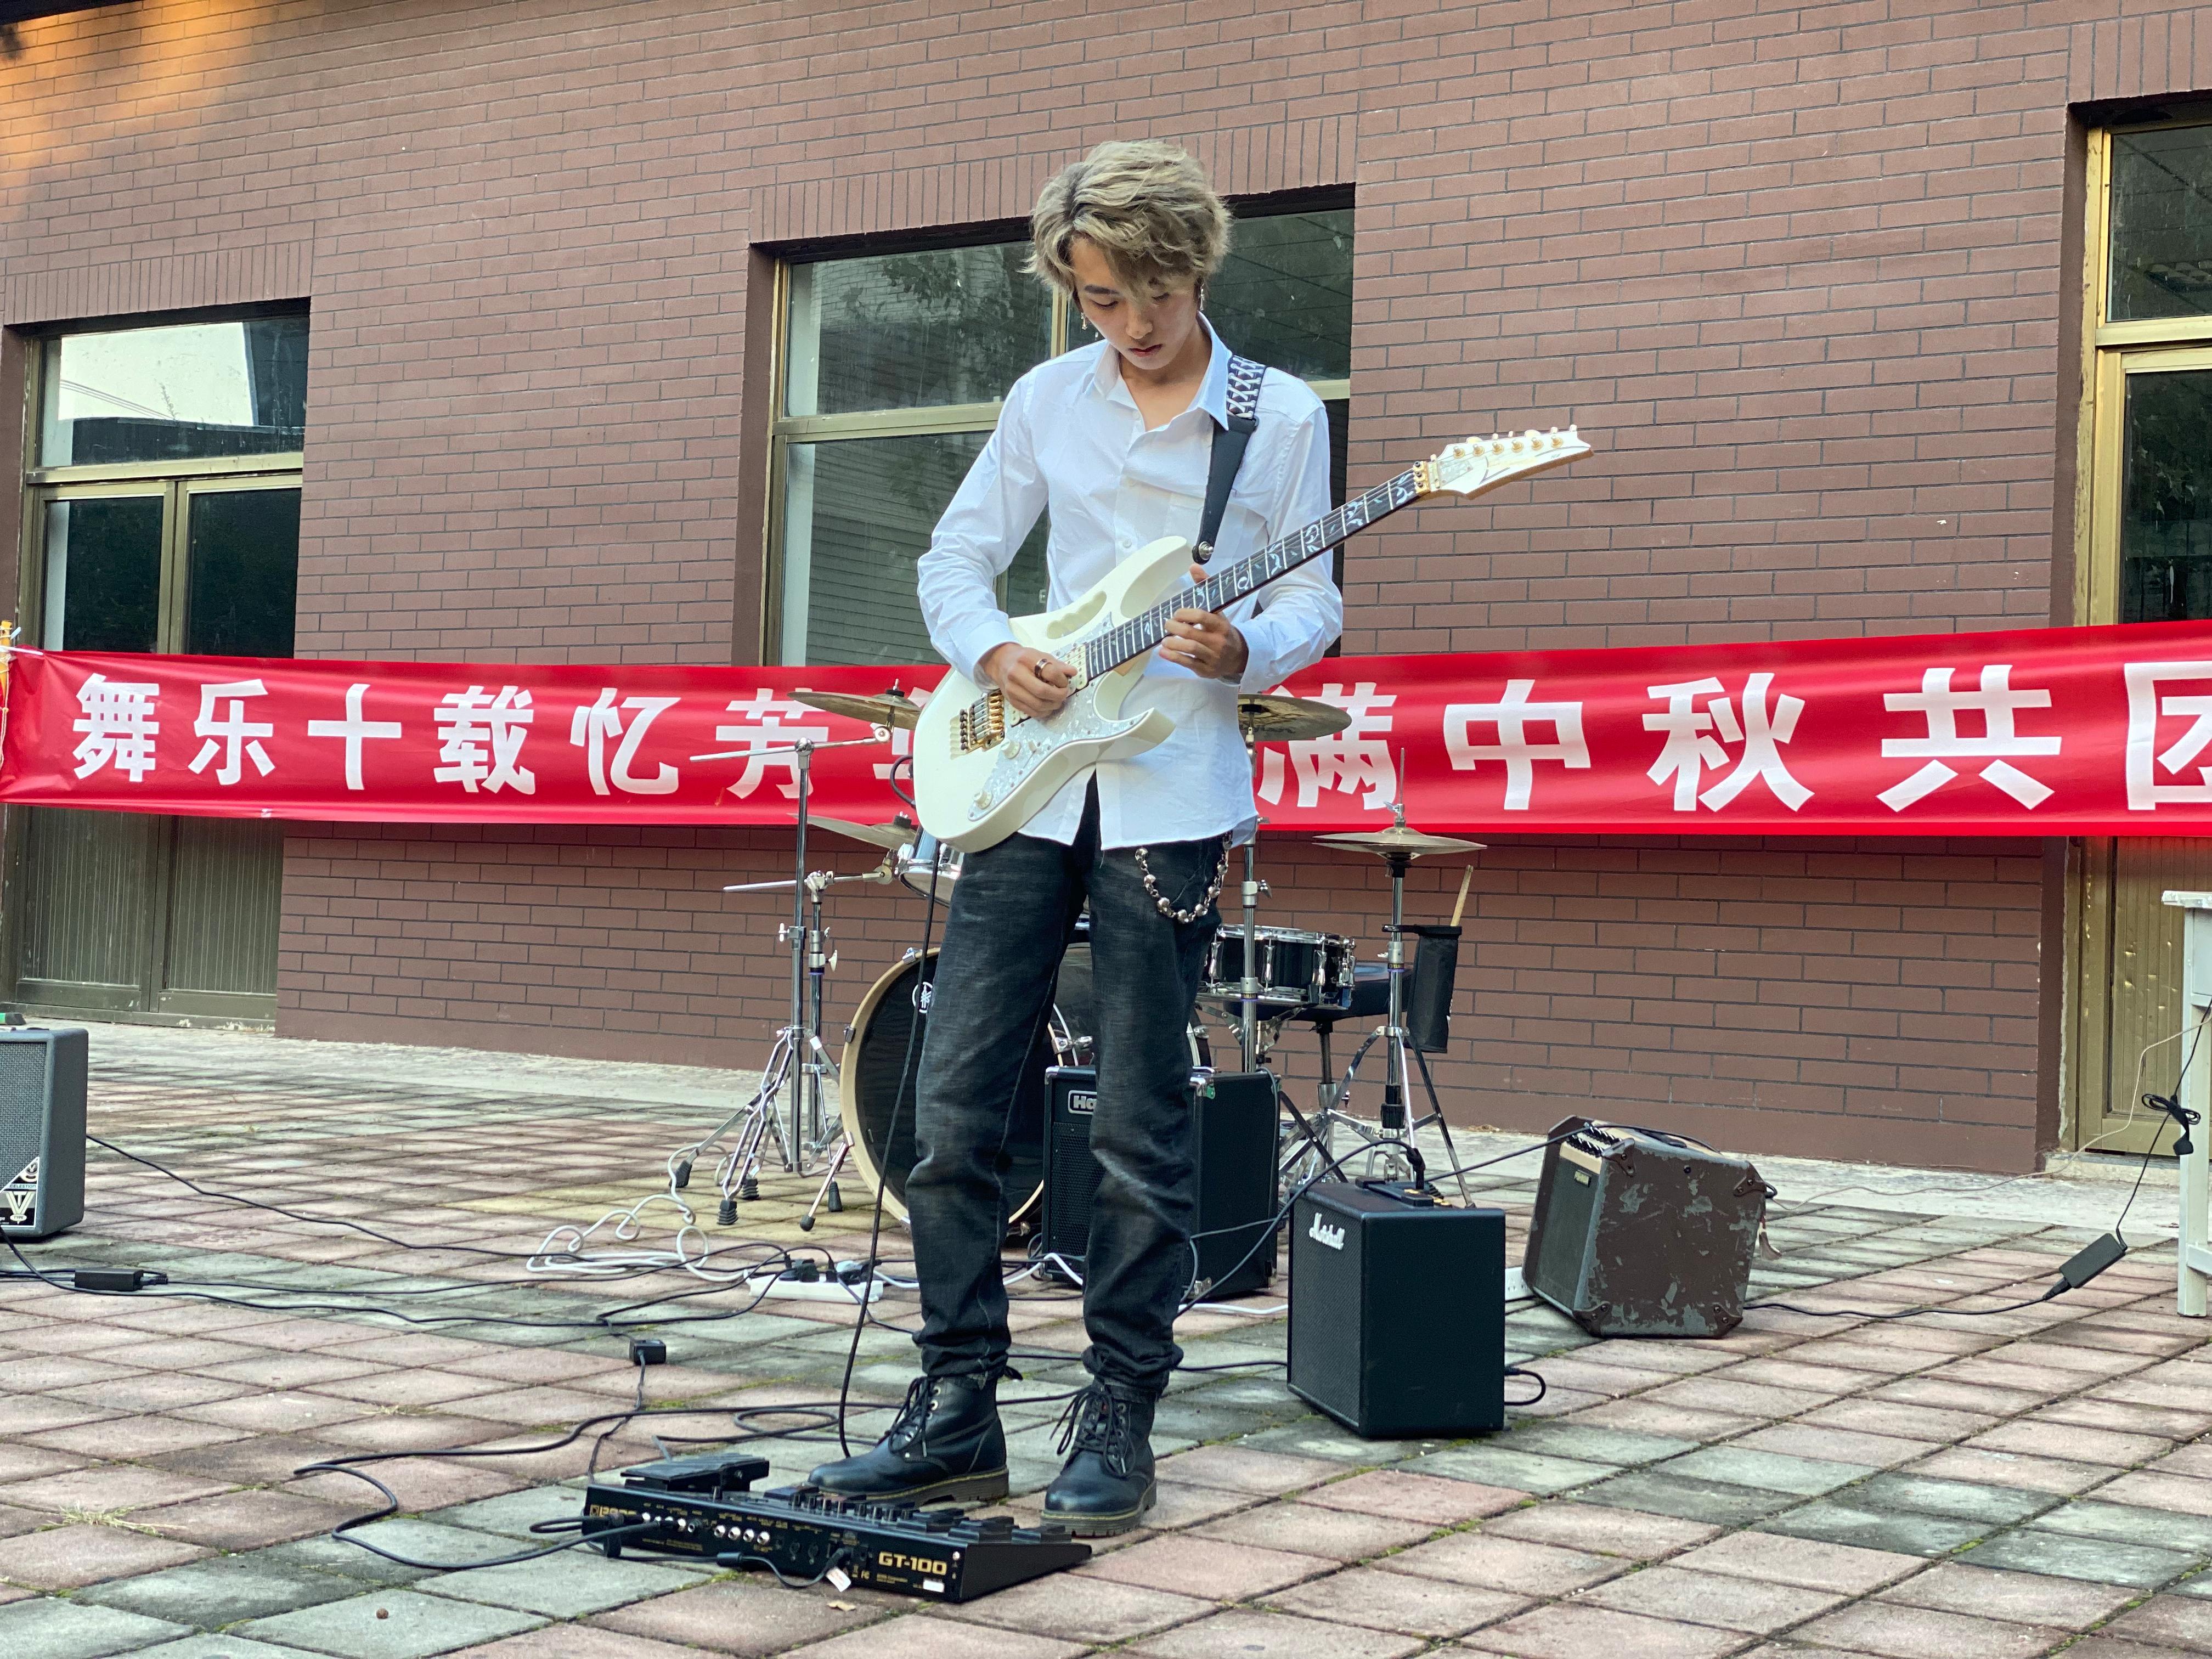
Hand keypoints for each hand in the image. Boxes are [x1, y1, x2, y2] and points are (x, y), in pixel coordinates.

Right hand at [980, 643, 1073, 718]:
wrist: (1001, 663)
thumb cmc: (1024, 659)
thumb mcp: (1040, 656)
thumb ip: (1057, 665)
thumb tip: (1073, 672)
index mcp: (1026, 659)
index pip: (1049, 672)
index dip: (1062, 680)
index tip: (1065, 682)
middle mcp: (1016, 674)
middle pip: (1042, 691)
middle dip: (1058, 695)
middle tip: (1064, 694)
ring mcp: (1012, 689)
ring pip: (1037, 704)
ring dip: (1052, 706)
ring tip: (1058, 701)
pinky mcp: (1012, 701)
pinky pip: (1031, 712)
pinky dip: (1043, 712)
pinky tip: (1048, 707)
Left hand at [1160, 563, 1248, 680]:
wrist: (1238, 656)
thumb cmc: (1222, 630)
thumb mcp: (1217, 609)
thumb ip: (1205, 587)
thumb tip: (1193, 566)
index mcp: (1221, 624)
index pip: (1202, 616)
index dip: (1185, 614)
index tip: (1176, 613)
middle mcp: (1218, 641)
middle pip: (1192, 634)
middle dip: (1174, 628)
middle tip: (1167, 624)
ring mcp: (1212, 657)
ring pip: (1190, 650)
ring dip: (1173, 644)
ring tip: (1164, 639)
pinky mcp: (1205, 669)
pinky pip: (1187, 664)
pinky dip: (1173, 657)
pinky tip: (1163, 651)